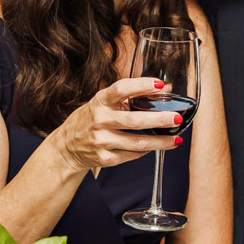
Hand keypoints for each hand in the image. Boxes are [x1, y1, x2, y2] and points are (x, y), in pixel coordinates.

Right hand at [53, 78, 184, 172]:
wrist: (67, 146)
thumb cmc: (91, 119)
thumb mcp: (106, 103)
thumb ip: (133, 95)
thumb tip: (165, 88)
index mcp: (100, 101)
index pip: (121, 89)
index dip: (141, 85)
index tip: (160, 85)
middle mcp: (99, 121)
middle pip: (134, 120)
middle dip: (158, 120)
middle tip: (176, 118)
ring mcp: (101, 141)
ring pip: (137, 143)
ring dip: (160, 142)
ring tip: (175, 139)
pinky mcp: (104, 158)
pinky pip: (132, 155)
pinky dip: (146, 151)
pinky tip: (156, 147)